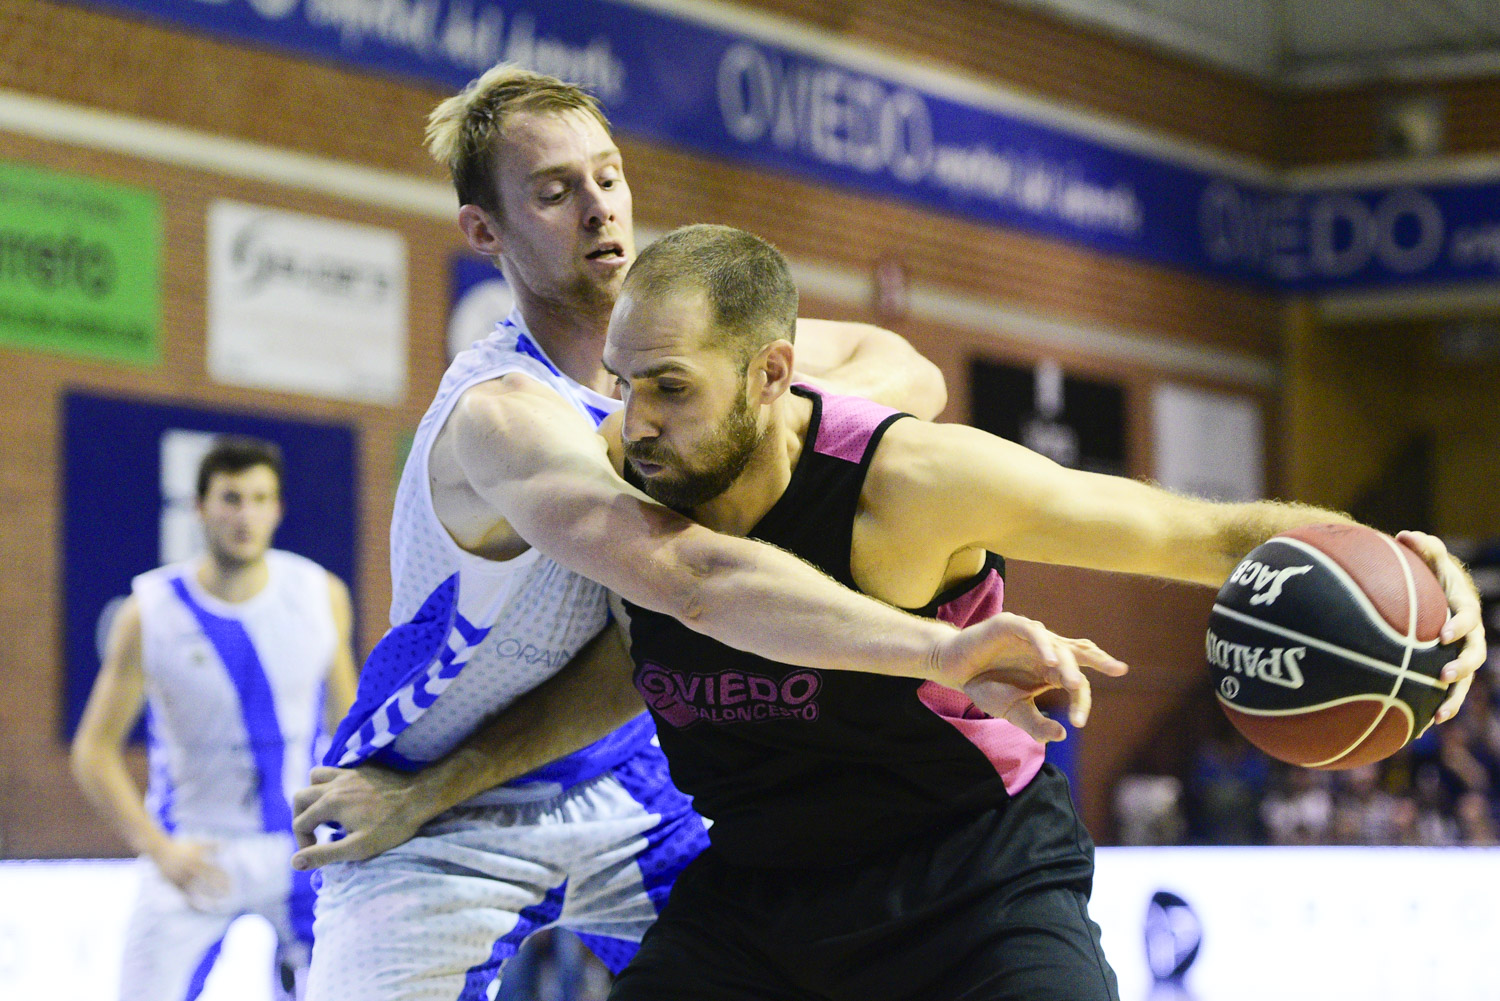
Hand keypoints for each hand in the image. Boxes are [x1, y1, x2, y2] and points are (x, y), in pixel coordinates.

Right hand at [150, 838, 228, 905]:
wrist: (159, 850)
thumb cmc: (181, 847)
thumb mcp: (196, 844)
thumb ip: (211, 845)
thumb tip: (226, 845)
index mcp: (196, 860)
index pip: (213, 871)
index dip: (223, 877)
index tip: (232, 883)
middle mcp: (189, 871)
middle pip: (206, 882)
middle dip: (218, 889)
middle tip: (229, 895)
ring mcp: (181, 879)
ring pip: (196, 891)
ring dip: (207, 899)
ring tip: (216, 906)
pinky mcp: (174, 885)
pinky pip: (184, 896)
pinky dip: (193, 903)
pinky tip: (201, 908)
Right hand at [290, 765, 425, 869]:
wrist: (420, 797)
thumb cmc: (391, 826)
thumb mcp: (357, 847)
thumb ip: (324, 854)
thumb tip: (294, 862)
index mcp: (329, 803)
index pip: (300, 823)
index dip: (303, 842)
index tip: (315, 854)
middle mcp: (333, 784)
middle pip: (300, 797)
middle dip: (300, 817)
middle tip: (312, 834)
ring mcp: (347, 774)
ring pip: (315, 777)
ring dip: (312, 794)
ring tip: (323, 813)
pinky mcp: (360, 769)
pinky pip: (334, 770)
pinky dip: (328, 782)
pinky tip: (341, 797)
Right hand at [934, 613, 1127, 736]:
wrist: (953, 670)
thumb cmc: (985, 687)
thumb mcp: (1013, 711)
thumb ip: (1036, 724)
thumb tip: (1062, 735)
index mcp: (1050, 669)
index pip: (1076, 681)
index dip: (1081, 701)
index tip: (1078, 722)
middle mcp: (1045, 649)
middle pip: (1078, 652)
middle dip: (1099, 660)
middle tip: (1118, 670)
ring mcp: (1029, 635)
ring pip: (1057, 644)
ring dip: (1067, 664)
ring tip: (1073, 684)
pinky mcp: (1009, 624)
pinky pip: (1032, 631)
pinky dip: (1042, 644)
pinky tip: (1049, 661)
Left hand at [1398, 530, 1487, 723]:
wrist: (1433, 596)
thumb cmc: (1430, 575)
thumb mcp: (1429, 559)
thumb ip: (1422, 547)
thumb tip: (1404, 535)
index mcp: (1463, 609)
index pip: (1466, 618)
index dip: (1458, 626)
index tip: (1442, 635)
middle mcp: (1468, 636)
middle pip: (1473, 655)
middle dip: (1462, 667)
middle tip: (1443, 675)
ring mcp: (1460, 657)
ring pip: (1463, 683)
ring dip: (1453, 699)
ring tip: (1438, 716)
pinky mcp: (1446, 673)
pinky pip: (1443, 696)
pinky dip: (1433, 710)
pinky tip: (1417, 729)